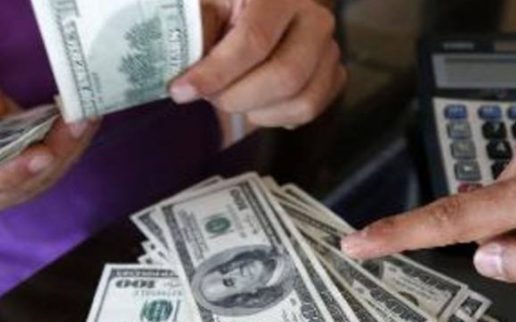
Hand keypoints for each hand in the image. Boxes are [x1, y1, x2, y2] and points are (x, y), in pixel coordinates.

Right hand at [0, 64, 98, 212]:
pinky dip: (72, 146)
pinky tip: (86, 123)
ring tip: (87, 118)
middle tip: (79, 124)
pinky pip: (53, 169)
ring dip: (70, 148)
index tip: (42, 153)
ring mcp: (5, 191)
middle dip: (55, 153)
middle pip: (23, 182)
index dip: (13, 171)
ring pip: (44, 177)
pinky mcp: (27, 181)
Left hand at [171, 0, 345, 127]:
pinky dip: (276, 117)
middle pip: (286, 75)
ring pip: (301, 100)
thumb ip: (192, 31)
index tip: (182, 91)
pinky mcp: (334, 74)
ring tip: (230, 98)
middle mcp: (314, 17)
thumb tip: (181, 79)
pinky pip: (309, 110)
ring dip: (256, 111)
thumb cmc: (220, 11)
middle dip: (238, 97)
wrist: (253, 15)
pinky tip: (255, 103)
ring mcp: (329, 48)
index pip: (254, 40)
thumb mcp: (203, 8)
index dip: (216, 72)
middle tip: (210, 97)